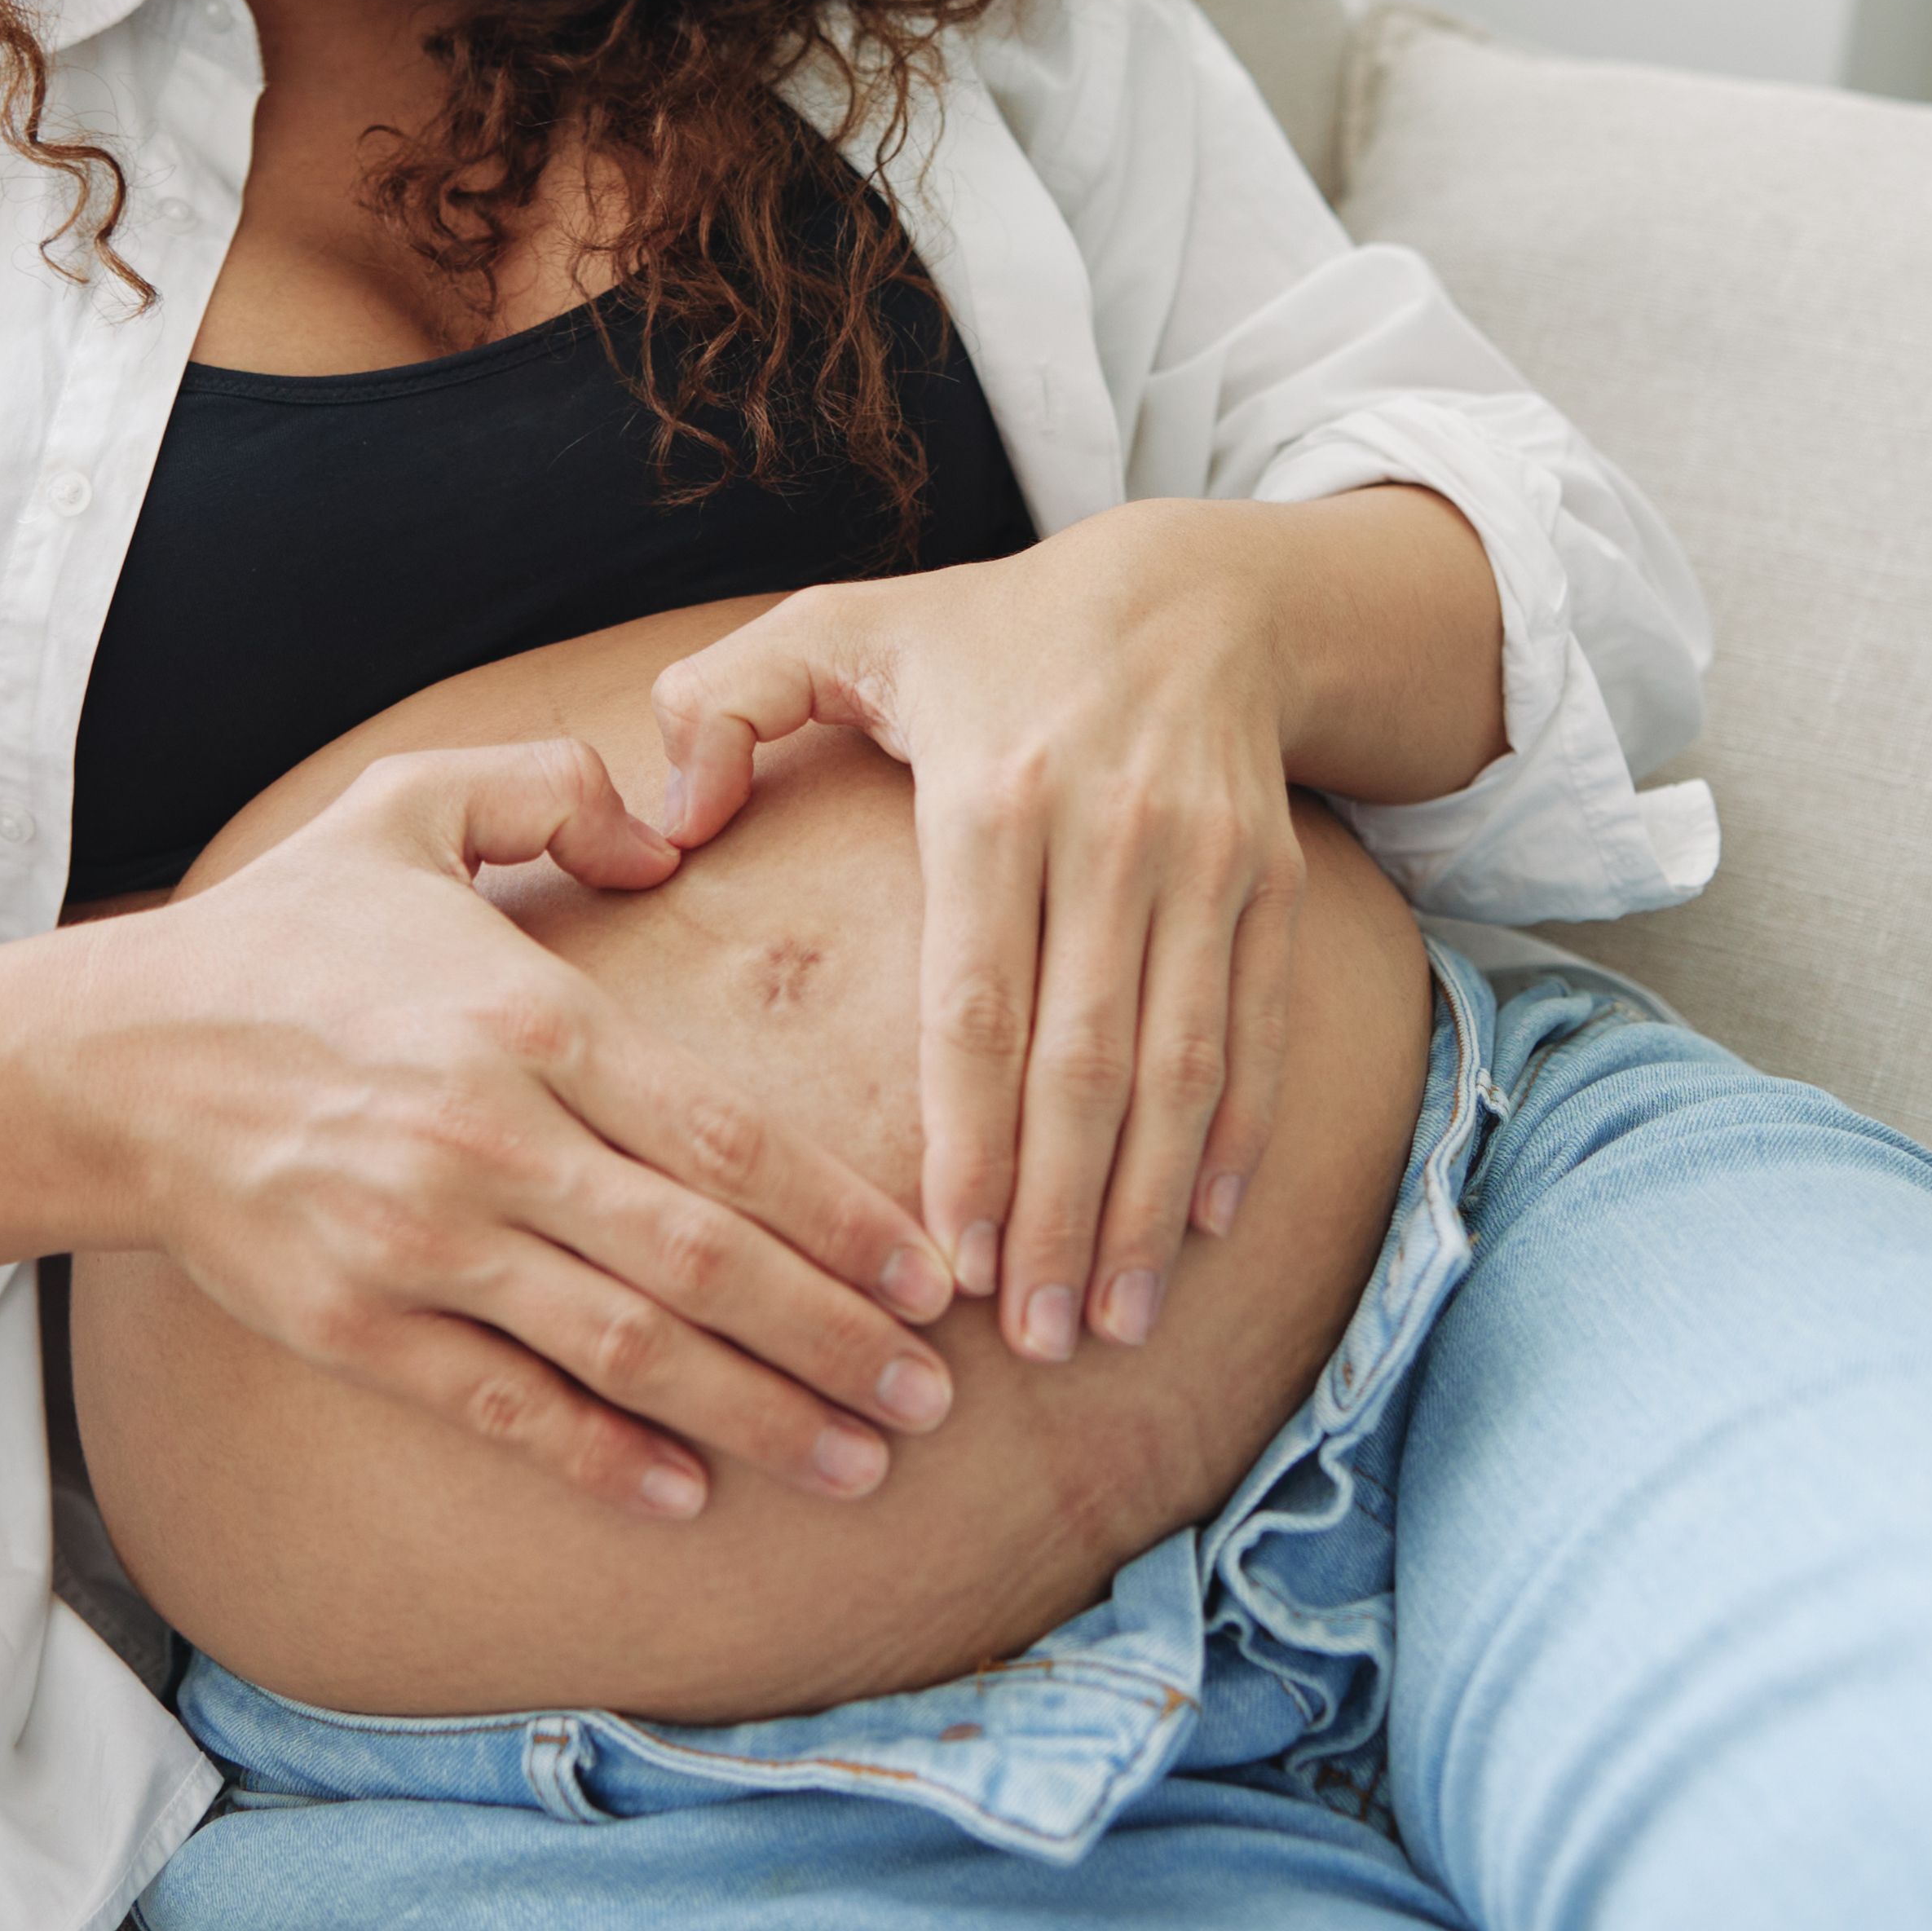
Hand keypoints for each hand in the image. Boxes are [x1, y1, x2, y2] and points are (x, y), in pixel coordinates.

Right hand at [99, 741, 959, 1519]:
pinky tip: (687, 1495)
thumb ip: (550, 786)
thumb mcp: (407, 803)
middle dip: (837, 1339)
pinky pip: (505, 1410)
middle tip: (934, 1398)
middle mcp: (488, 1142)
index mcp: (526, 1020)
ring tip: (860, 1464)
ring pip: (625, 1353)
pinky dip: (603, 1459)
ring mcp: (421, 1245)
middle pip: (703, 1263)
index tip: (931, 1275)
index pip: (727, 1136)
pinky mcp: (359, 1328)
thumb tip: (666, 828)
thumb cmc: (283, 931)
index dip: (843, 1217)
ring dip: (757, 1416)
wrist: (110, 1059)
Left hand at [647, 507, 1315, 1368]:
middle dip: (1060, 1216)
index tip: (950, 1262)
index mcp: (994, 791)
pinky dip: (1237, 1135)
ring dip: (1147, 1205)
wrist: (1195, 589)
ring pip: (1180, 1066)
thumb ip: (718, 701)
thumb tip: (660, 820)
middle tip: (1029, 1341)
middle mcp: (1111, 835)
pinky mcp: (1271, 883)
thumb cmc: (988, 628)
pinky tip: (1203, 1230)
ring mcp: (1205, 864)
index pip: (977, 1005)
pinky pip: (1256, 1028)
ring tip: (1110, 1321)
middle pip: (1084, 1063)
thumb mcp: (838, 624)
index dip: (969, 1145)